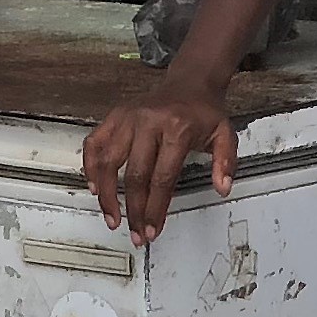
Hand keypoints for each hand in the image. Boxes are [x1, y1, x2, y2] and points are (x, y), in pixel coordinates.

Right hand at [84, 78, 236, 245]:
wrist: (189, 83)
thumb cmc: (203, 112)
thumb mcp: (225, 134)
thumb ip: (226, 162)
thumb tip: (222, 187)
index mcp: (177, 128)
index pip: (162, 179)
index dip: (155, 209)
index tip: (151, 229)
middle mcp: (149, 122)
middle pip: (135, 176)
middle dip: (134, 211)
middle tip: (136, 233)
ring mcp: (128, 118)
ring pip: (109, 162)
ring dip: (108, 195)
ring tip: (112, 218)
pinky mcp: (115, 116)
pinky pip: (94, 143)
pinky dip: (90, 166)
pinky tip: (94, 187)